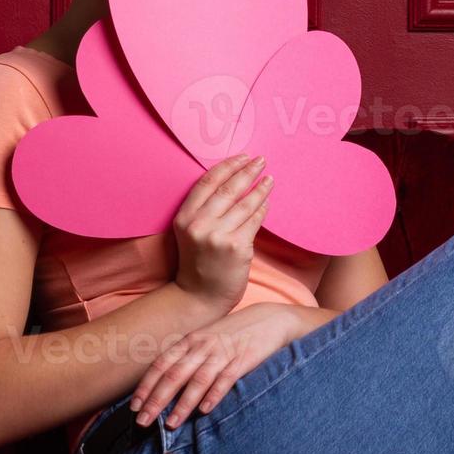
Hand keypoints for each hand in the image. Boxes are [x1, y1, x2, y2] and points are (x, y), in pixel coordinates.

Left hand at [131, 301, 310, 427]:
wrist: (271, 320)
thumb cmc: (235, 334)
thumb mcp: (207, 339)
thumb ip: (189, 357)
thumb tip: (166, 383)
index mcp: (191, 340)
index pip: (162, 364)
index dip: (147, 386)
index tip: (135, 407)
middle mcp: (203, 346)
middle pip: (174, 375)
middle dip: (156, 400)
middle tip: (143, 422)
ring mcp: (223, 352)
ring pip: (198, 380)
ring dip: (183, 404)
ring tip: (171, 424)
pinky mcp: (243, 360)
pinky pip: (226, 379)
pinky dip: (214, 395)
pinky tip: (205, 410)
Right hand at [172, 153, 273, 315]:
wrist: (199, 297)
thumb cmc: (198, 263)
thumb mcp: (191, 233)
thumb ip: (205, 211)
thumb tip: (235, 183)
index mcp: (184, 217)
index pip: (207, 183)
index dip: (227, 166)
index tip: (243, 157)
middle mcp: (199, 224)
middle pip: (228, 190)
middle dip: (247, 172)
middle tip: (261, 161)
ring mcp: (218, 235)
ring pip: (245, 205)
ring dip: (260, 189)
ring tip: (270, 179)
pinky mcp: (237, 247)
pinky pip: (254, 222)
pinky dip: (262, 210)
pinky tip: (267, 202)